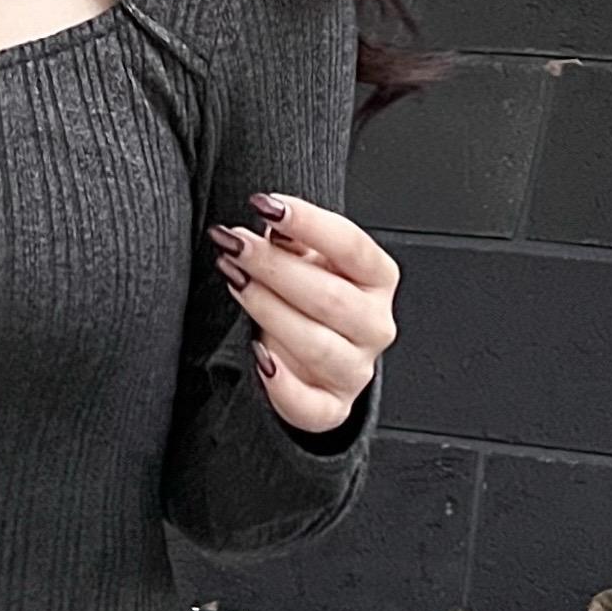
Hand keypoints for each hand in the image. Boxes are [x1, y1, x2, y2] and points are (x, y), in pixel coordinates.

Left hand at [207, 192, 396, 439]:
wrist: (310, 353)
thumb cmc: (308, 294)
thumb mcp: (308, 258)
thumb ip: (295, 239)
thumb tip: (277, 221)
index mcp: (377, 279)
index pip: (352, 246)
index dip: (310, 223)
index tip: (266, 203)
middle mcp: (374, 324)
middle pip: (330, 296)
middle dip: (274, 267)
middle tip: (234, 244)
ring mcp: (356, 369)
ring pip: (316, 344)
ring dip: (268, 310)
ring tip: (234, 281)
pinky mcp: (331, 406)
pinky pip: (309, 405)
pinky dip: (281, 384)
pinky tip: (257, 356)